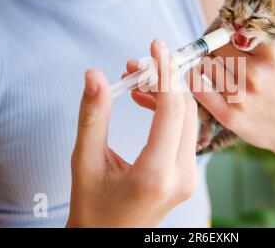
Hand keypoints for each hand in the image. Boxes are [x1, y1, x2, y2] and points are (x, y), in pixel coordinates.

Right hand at [67, 39, 197, 226]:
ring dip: (167, 93)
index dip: (165, 72)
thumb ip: (92, 116)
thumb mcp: (85, 160)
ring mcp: (189, 177)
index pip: (172, 110)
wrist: (108, 238)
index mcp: (155, 174)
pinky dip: (169, 110)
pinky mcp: (188, 174)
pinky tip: (145, 100)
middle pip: (186, 110)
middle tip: (136, 64)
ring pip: (189, 118)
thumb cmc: (92, 206)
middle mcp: (181, 176)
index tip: (156, 46)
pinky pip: (185, 131)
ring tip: (135, 81)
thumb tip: (94, 75)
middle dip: (165, 79)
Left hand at [186, 34, 274, 195]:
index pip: (233, 31)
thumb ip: (259, 38)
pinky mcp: (229, 116)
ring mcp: (242, 97)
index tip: (228, 41)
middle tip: (224, 59)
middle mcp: (256, 75)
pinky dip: (194, 77)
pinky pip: (197, 86)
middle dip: (217, 50)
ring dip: (208, 65)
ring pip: (206, 64)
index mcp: (274, 54)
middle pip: (217, 47)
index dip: (227, 34)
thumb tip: (221, 26)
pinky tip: (200, 77)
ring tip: (220, 72)